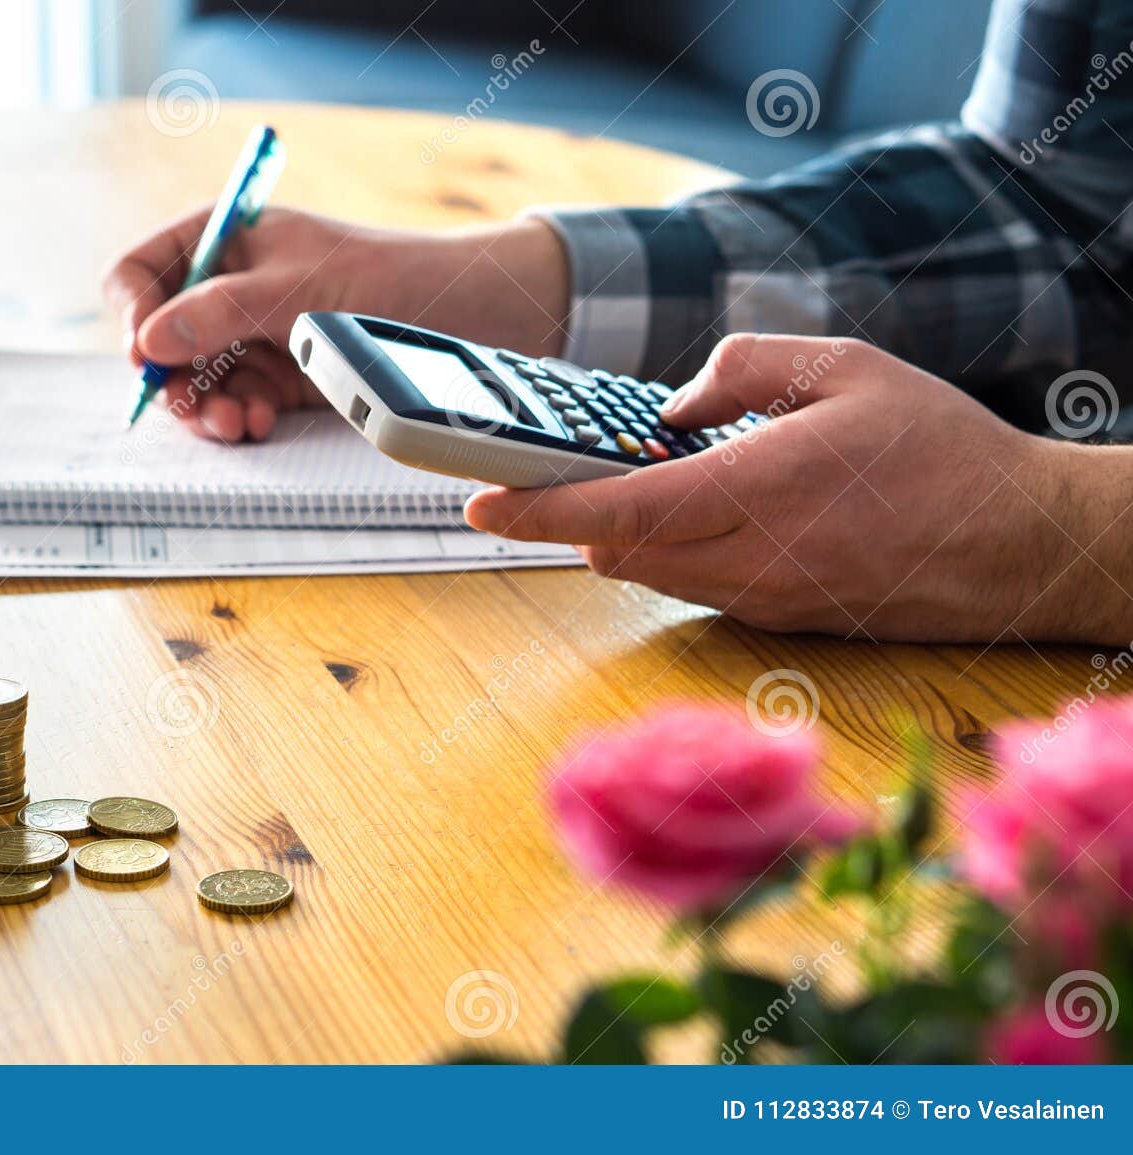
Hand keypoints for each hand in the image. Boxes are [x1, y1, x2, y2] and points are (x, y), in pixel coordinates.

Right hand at [102, 206, 567, 440]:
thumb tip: (149, 342)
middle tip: (196, 410)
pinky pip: (237, 402)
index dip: (133, 313)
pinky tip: (261, 423)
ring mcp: (255, 335)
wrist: (470, 310)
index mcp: (224, 238)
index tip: (146, 355)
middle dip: (173, 377)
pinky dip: (241, 417)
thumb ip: (221, 311)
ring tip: (237, 424)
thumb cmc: (388, 276)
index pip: (142, 270)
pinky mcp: (283, 377)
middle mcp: (230, 287)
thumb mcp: (298, 288)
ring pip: (197, 380)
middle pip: (162, 338)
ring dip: (207, 407)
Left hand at [464, 334, 1132, 642]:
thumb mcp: (847, 366)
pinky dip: (671, 550)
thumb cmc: (941, 449)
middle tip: (556, 470)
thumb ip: (744, 368)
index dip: (537, 511)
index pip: (616, 512)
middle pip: (614, 551)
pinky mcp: (777, 619)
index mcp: (756, 491)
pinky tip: (702, 510)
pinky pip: (693, 585)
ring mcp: (760, 599)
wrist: (1021, 545)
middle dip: (573, 515)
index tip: (480, 504)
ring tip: (635, 480)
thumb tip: (672, 407)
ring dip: (622, 533)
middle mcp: (747, 560)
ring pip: (649, 573)